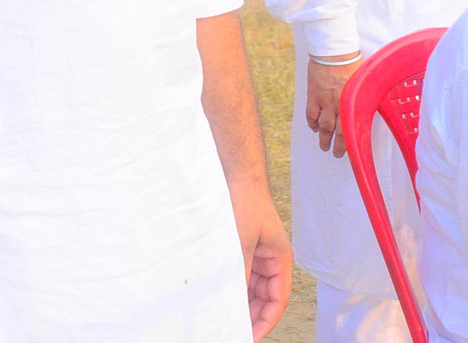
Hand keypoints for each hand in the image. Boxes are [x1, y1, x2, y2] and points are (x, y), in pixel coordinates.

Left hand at [229, 183, 292, 340]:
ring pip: (252, 287)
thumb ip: (241, 270)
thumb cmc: (245, 202)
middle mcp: (271, 259)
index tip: (251, 335)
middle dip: (252, 314)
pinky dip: (234, 284)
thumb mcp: (243, 240)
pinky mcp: (244, 247)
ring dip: (241, 300)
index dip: (267, 320)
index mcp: (280, 259)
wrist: (236, 174)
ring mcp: (257, 253)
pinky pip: (241, 273)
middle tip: (234, 328)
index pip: (278, 299)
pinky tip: (221, 294)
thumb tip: (234, 298)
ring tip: (225, 315)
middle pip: (265, 297)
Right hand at [306, 55, 362, 156]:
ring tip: (323, 146)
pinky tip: (314, 127)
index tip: (350, 152)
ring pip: (323, 126)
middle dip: (336, 146)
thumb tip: (372, 108)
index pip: (351, 129)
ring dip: (323, 138)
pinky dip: (312, 123)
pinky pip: (311, 114)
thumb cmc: (352, 63)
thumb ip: (366, 97)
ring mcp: (325, 101)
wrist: (333, 51)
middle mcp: (339, 105)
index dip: (349, 143)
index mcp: (353, 104)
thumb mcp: (364, 82)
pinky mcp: (313, 94)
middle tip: (334, 154)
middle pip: (337, 132)